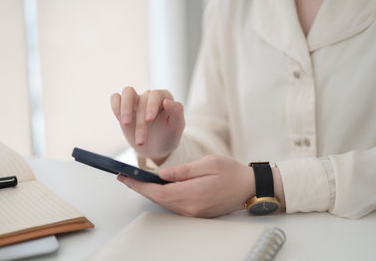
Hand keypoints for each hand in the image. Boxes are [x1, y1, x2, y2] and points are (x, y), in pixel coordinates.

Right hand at [111, 87, 184, 162]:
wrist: (156, 148)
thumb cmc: (168, 136)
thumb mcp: (177, 127)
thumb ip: (177, 112)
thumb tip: (167, 101)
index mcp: (165, 97)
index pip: (156, 94)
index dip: (151, 105)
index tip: (149, 120)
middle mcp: (150, 96)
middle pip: (142, 100)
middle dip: (140, 121)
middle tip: (141, 140)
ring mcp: (136, 101)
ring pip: (127, 92)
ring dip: (125, 108)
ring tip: (126, 123)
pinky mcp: (124, 107)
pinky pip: (116, 98)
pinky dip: (115, 106)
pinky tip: (120, 119)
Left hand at [117, 155, 255, 217]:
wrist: (250, 188)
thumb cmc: (232, 172)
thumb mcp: (209, 163)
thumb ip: (184, 170)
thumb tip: (162, 174)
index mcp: (194, 194)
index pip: (158, 192)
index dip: (139, 186)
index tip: (125, 178)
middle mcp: (191, 208)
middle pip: (158, 199)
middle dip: (140, 188)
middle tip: (125, 177)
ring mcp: (194, 213)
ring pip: (165, 203)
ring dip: (150, 193)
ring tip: (136, 180)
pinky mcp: (197, 213)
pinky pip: (174, 205)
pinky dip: (162, 196)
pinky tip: (156, 188)